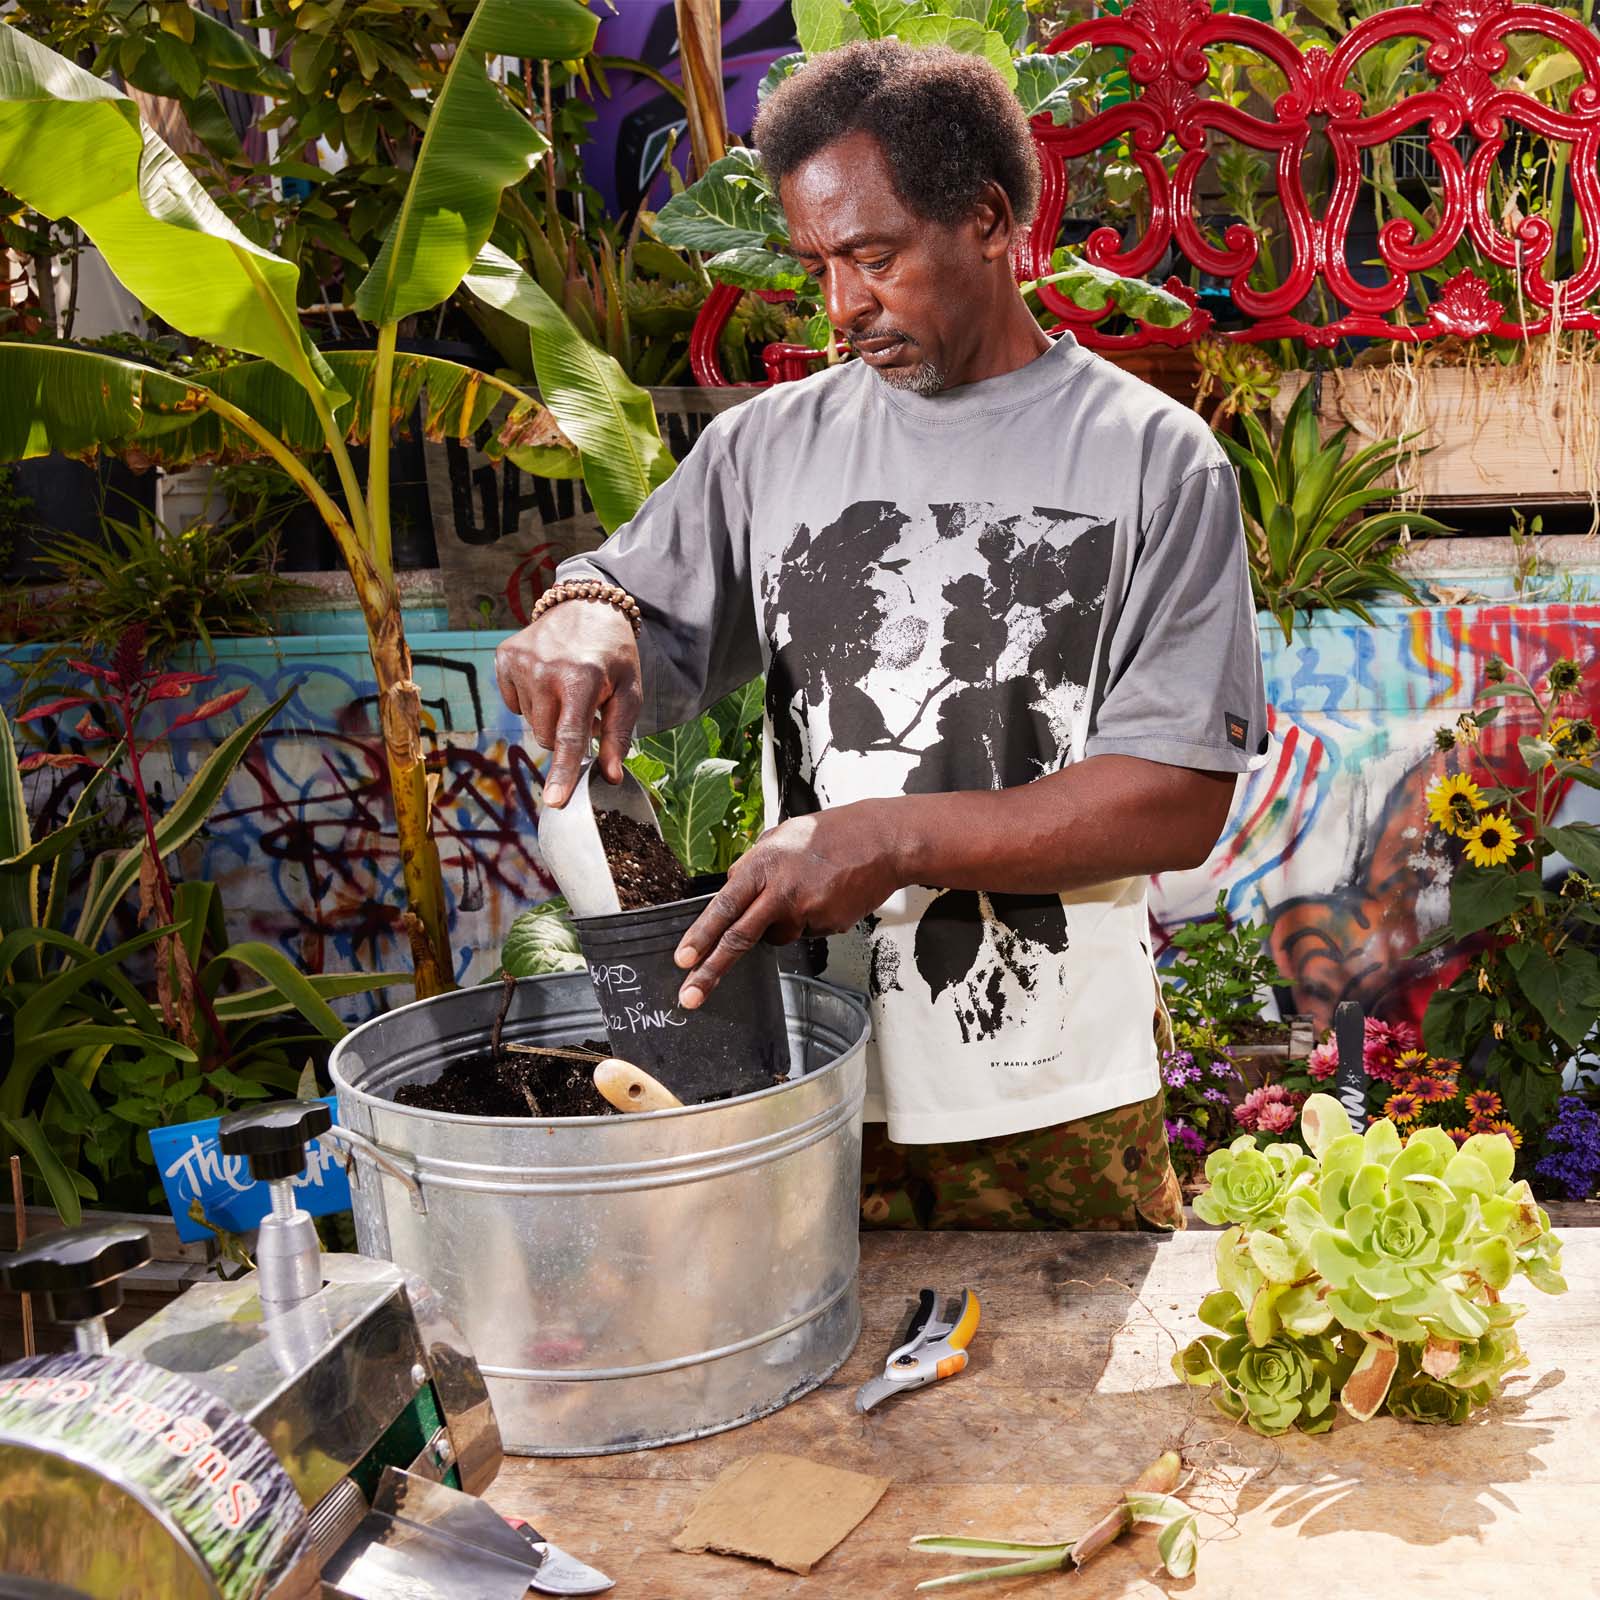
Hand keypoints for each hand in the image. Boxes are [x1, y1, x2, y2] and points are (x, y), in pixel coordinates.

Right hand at [494, 602, 641, 806]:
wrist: (587, 605)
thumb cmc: (613, 655)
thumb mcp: (629, 692)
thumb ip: (619, 735)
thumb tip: (610, 776)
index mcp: (583, 679)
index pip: (569, 737)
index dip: (563, 773)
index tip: (555, 801)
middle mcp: (546, 670)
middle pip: (546, 736)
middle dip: (564, 736)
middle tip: (583, 710)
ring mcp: (521, 662)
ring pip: (530, 721)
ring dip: (549, 715)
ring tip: (567, 688)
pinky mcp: (504, 656)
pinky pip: (513, 703)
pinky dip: (530, 700)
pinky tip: (547, 678)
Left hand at [674, 802, 903, 1008]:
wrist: (882, 841)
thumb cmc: (832, 834)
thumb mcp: (780, 837)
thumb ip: (753, 865)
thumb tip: (731, 889)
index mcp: (763, 866)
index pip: (724, 907)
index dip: (701, 936)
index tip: (683, 960)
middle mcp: (781, 892)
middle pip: (739, 938)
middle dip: (711, 971)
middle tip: (690, 996)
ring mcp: (806, 912)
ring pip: (776, 936)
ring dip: (780, 923)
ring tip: (805, 890)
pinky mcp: (827, 926)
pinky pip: (805, 932)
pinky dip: (809, 919)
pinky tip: (825, 896)